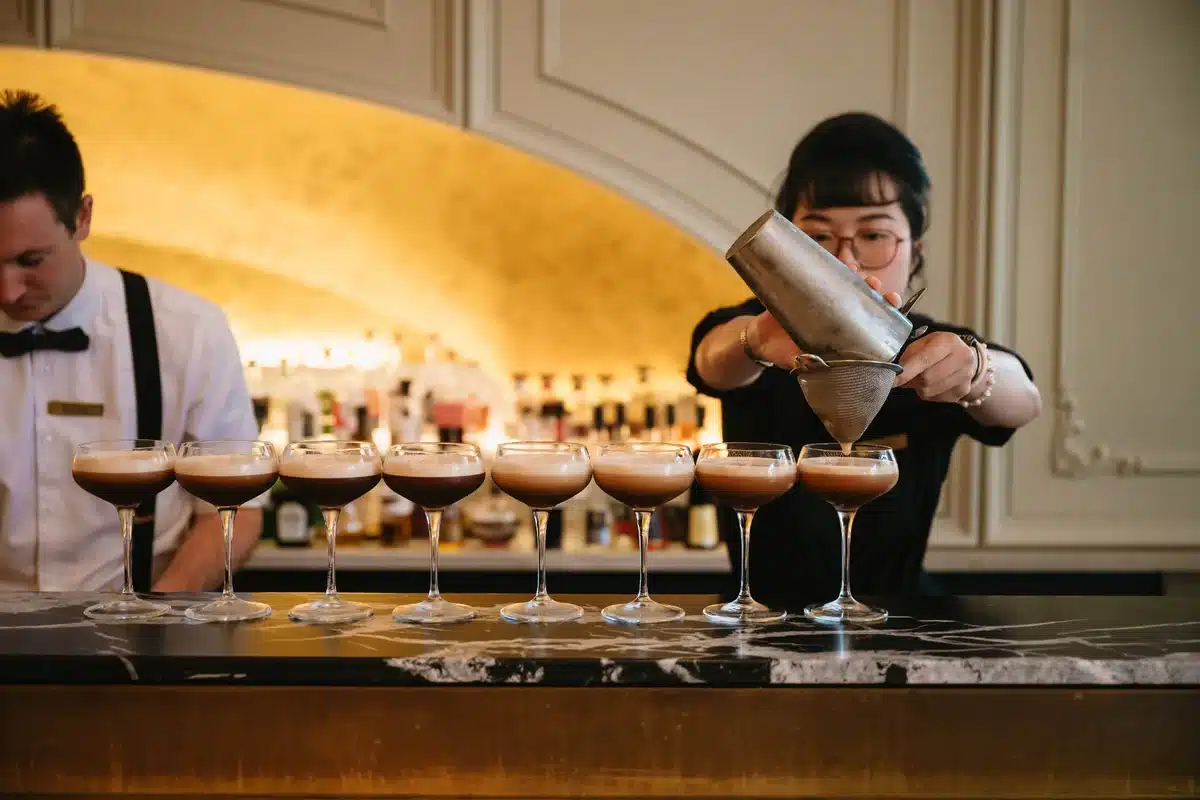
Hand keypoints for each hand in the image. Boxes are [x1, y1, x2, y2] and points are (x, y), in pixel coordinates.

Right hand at [745, 278, 903, 367]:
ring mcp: (824, 302)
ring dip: (858, 277)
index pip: (870, 326)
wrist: (759, 339)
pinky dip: (835, 266)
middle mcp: (836, 317)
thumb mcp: (793, 359)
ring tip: (861, 273)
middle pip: (864, 302)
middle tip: (880, 289)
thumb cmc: (781, 353)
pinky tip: (842, 261)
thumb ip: (803, 361)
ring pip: (848, 286)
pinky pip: (825, 274)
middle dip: (876, 293)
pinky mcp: (808, 290)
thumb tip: (811, 362)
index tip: (893, 309)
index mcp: (840, 336)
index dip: (885, 317)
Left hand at [895, 332, 977, 401]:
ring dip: (918, 387)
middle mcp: (962, 358)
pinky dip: (928, 393)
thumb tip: (896, 371)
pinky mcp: (963, 391)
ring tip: (919, 378)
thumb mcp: (925, 342)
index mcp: (948, 342)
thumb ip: (910, 354)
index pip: (924, 359)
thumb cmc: (939, 348)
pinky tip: (931, 384)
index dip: (906, 372)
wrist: (966, 358)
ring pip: (929, 391)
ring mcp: (965, 376)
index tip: (892, 379)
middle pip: (926, 378)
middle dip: (910, 380)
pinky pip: (935, 398)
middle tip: (904, 378)